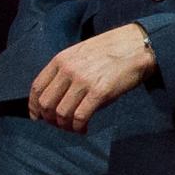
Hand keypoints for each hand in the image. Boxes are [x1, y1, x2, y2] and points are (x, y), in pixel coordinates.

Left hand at [28, 23, 156, 131]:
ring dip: (65, 126)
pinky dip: (79, 127)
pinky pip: (80, 116)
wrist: (140, 46)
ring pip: (61, 113)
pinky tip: (84, 129)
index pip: (37, 88)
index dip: (34, 106)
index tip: (38, 117)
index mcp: (61, 59)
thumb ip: (67, 71)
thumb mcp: (82, 53)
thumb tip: (58, 98)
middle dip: (50, 119)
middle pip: (46, 103)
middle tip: (59, 125)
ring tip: (73, 128)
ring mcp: (83, 81)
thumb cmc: (113, 51)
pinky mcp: (99, 92)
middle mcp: (69, 70)